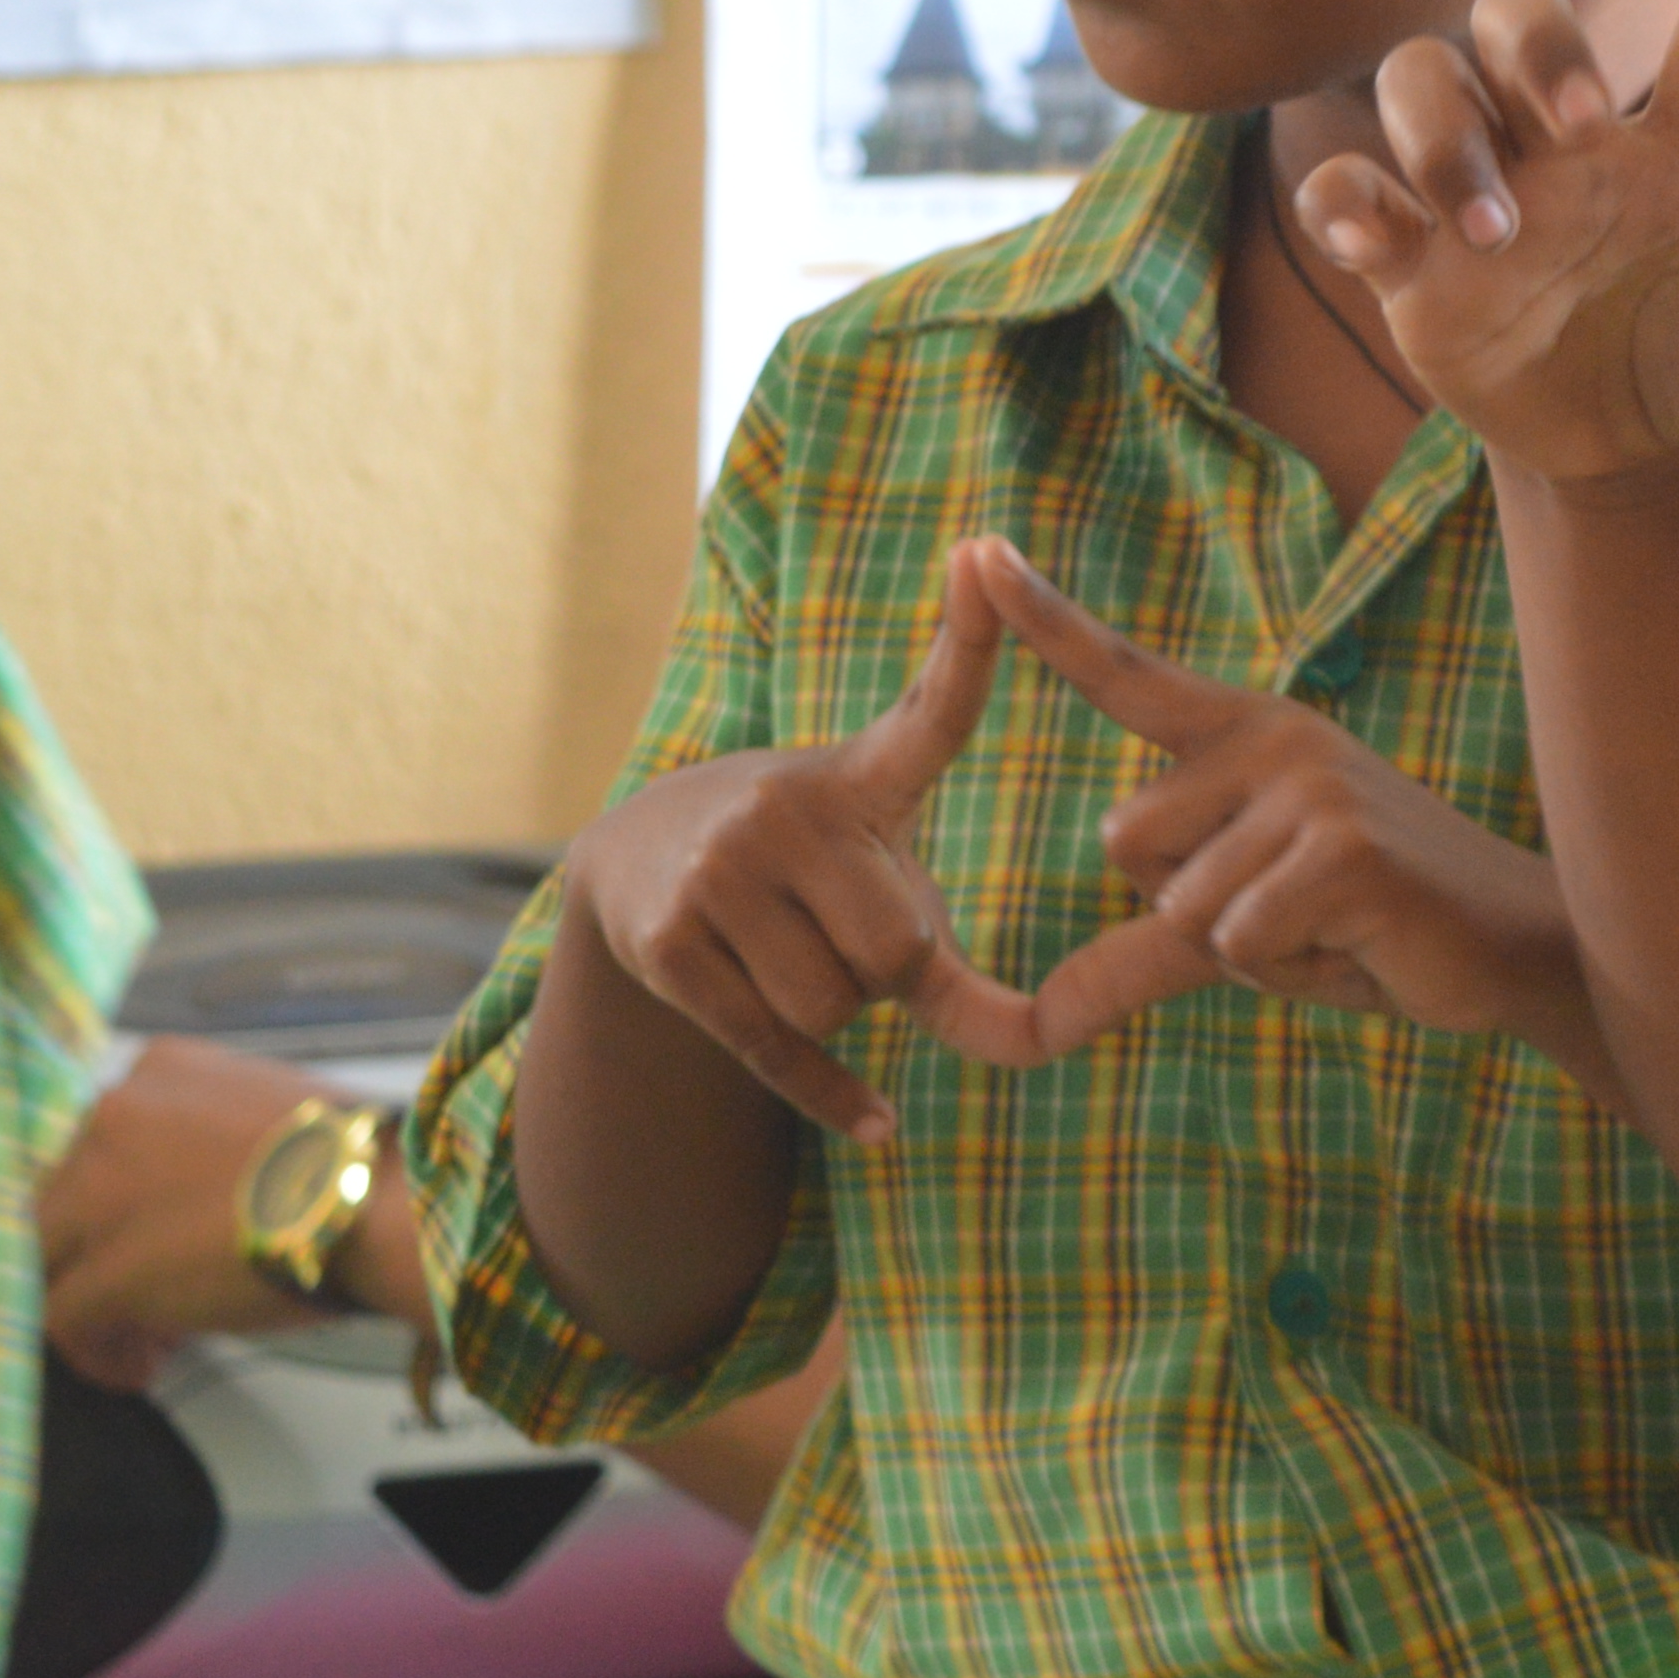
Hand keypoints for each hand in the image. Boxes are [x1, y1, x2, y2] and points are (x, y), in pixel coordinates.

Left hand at [40, 1035, 378, 1385]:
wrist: (377, 1202)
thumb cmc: (355, 1163)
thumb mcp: (274, 1112)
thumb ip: (212, 1136)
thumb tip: (206, 1196)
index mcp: (159, 1070)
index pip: (97, 1140)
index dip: (121, 1200)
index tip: (154, 1233)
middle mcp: (111, 1117)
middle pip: (59, 1197)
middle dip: (98, 1253)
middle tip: (150, 1292)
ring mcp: (98, 1194)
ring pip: (44, 1256)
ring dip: (92, 1303)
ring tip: (150, 1340)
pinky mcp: (103, 1270)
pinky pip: (59, 1321)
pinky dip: (95, 1352)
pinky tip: (142, 1367)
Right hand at [553, 554, 1030, 1142]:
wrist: (635, 859)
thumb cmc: (802, 871)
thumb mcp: (874, 873)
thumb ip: (951, 951)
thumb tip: (1043, 1046)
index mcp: (859, 776)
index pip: (932, 709)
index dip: (968, 637)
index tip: (988, 553)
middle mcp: (786, 809)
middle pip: (897, 953)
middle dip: (886, 974)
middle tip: (838, 934)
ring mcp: (720, 875)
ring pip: (833, 1008)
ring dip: (829, 1015)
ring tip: (786, 954)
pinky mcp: (668, 946)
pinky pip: (775, 1049)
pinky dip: (831, 1097)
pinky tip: (877, 1124)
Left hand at [926, 541, 1554, 1054]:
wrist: (1510, 946)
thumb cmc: (1368, 927)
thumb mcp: (1239, 930)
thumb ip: (1137, 957)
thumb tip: (1038, 1022)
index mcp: (1247, 736)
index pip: (1126, 676)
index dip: (1047, 621)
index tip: (978, 552)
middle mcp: (1275, 739)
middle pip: (1125, 840)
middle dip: (1185, 907)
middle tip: (1291, 909)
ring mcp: (1313, 788)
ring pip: (1182, 905)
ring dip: (1246, 949)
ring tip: (1332, 929)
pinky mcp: (1344, 850)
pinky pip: (1239, 941)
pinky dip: (1288, 969)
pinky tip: (1358, 944)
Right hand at [1296, 0, 1678, 533]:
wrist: (1612, 451)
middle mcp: (1570, 139)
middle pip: (1525, 17)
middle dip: (1545, 49)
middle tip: (1585, 126)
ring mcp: (1481, 184)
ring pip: (1423, 80)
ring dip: (1449, 136)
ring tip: (1500, 229)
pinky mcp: (1406, 252)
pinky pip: (1347, 189)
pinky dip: (1353, 199)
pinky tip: (1376, 237)